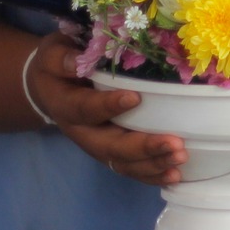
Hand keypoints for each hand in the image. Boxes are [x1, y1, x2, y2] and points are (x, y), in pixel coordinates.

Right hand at [27, 32, 186, 186]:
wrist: (48, 89)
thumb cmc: (56, 67)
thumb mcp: (52, 55)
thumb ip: (60, 58)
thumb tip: (75, 61)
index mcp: (66, 107)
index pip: (86, 109)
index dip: (108, 106)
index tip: (134, 98)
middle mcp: (82, 133)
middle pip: (111, 147)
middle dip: (144, 148)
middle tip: (175, 144)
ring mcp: (98, 146)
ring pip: (124, 163)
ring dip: (153, 164)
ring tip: (180, 158)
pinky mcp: (111, 152)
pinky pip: (131, 169)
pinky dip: (153, 173)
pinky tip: (176, 174)